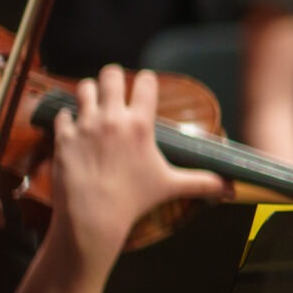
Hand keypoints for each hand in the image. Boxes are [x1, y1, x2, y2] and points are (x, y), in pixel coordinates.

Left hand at [49, 67, 229, 264]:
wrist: (93, 217)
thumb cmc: (134, 201)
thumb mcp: (171, 187)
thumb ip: (201, 182)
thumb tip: (230, 189)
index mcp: (140, 124)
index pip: (146, 83)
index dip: (147, 80)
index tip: (145, 85)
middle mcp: (112, 119)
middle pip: (110, 75)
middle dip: (113, 78)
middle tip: (115, 89)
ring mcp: (84, 126)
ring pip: (83, 88)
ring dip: (89, 93)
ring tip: (93, 103)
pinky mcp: (63, 137)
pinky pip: (62, 114)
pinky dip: (68, 118)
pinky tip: (74, 127)